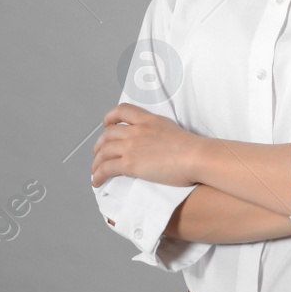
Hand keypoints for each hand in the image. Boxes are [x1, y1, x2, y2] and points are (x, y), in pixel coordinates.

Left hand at [89, 103, 205, 188]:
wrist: (196, 156)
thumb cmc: (192, 148)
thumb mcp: (171, 129)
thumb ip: (158, 131)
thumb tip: (156, 142)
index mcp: (148, 120)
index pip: (123, 110)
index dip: (110, 117)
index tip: (106, 124)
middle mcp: (137, 130)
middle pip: (109, 133)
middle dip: (100, 143)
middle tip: (98, 152)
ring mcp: (132, 146)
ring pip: (104, 151)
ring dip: (96, 161)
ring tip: (95, 170)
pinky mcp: (130, 163)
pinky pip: (106, 168)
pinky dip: (98, 175)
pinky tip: (96, 180)